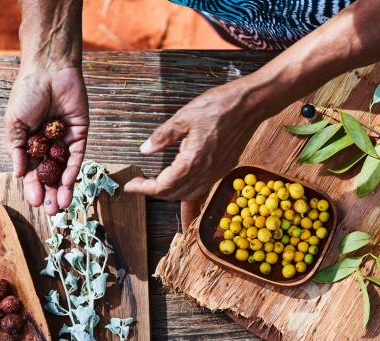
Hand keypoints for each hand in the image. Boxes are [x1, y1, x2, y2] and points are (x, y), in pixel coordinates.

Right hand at [4, 65, 88, 214]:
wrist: (48, 70)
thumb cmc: (27, 93)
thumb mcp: (14, 123)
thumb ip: (16, 148)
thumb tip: (17, 174)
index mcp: (29, 142)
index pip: (31, 171)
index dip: (33, 187)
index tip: (35, 202)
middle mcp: (47, 145)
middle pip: (49, 175)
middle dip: (50, 194)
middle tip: (51, 212)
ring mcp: (64, 141)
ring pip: (64, 170)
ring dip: (63, 188)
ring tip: (62, 206)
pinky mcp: (80, 135)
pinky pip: (77, 157)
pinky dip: (73, 172)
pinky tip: (69, 185)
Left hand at [124, 81, 261, 200]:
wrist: (249, 105)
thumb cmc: (218, 107)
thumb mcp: (184, 117)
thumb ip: (163, 136)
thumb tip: (145, 149)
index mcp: (192, 161)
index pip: (163, 186)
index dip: (144, 188)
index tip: (130, 185)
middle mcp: (205, 172)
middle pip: (174, 194)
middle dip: (153, 192)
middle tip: (138, 183)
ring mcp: (216, 172)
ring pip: (189, 194)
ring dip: (171, 193)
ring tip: (156, 184)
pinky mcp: (224, 168)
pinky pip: (203, 188)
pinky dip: (188, 191)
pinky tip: (182, 182)